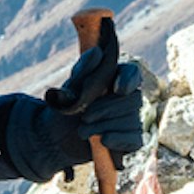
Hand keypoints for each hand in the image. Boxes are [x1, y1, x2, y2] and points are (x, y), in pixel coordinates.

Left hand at [23, 38, 149, 172]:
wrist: (57, 137)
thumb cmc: (67, 107)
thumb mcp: (69, 88)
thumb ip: (82, 71)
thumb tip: (97, 52)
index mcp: (114, 80)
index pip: (133, 73)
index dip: (129, 80)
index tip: (117, 89)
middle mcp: (128, 98)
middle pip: (134, 99)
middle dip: (107, 109)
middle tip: (84, 117)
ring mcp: (132, 119)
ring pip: (132, 120)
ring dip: (105, 126)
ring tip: (82, 130)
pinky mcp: (131, 140)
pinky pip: (136, 139)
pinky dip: (118, 139)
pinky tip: (103, 140)